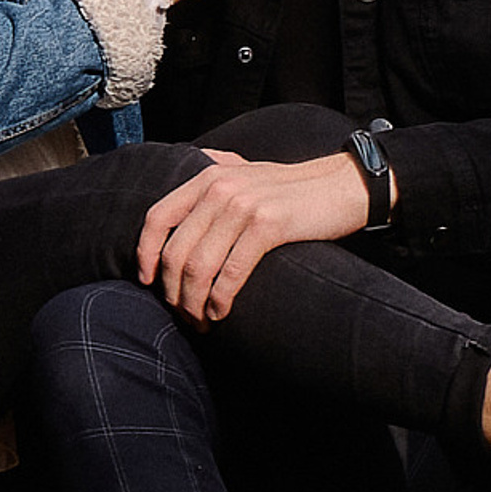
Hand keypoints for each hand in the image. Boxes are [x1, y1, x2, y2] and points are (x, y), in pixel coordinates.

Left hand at [137, 150, 379, 317]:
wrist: (345, 184)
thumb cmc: (293, 188)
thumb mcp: (247, 171)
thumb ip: (217, 172)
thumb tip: (189, 174)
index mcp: (206, 177)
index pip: (156, 218)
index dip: (145, 254)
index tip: (147, 282)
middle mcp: (219, 188)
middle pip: (176, 252)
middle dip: (173, 292)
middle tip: (181, 314)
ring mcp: (243, 206)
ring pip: (199, 267)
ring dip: (193, 303)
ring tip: (200, 321)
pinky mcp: (268, 226)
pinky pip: (231, 273)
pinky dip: (220, 300)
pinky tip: (220, 313)